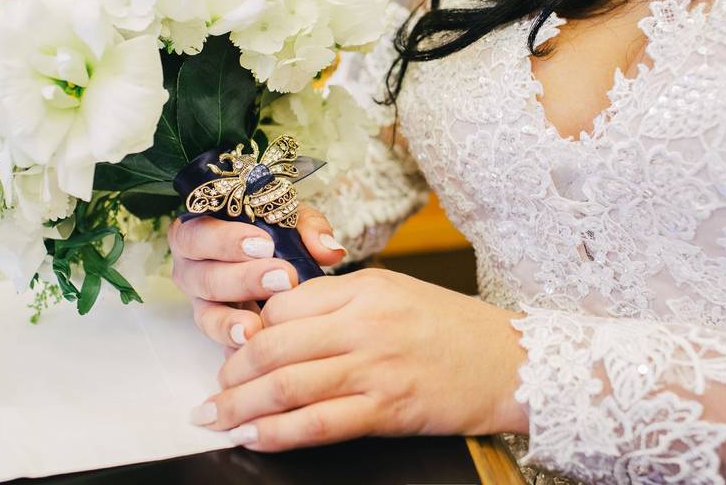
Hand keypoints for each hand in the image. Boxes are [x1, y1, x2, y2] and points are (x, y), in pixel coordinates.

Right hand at [167, 205, 346, 349]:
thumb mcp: (291, 220)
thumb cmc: (274, 233)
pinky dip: (237, 349)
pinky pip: (220, 345)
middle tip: (283, 279)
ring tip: (258, 328)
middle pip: (206, 278)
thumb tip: (330, 251)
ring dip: (233, 322)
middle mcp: (190, 271)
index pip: (199, 235)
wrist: (271, 261)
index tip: (266, 245)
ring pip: (208, 316)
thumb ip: (308, 228)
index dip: (228, 241)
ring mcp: (201, 305)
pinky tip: (256, 352)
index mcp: (196, 233)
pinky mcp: (217, 334)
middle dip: (244, 280)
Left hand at [190, 268, 529, 450]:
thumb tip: (282, 324)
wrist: (511, 362)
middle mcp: (364, 322)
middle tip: (214, 390)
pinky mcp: (388, 409)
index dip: (250, 330)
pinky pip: (319, 424)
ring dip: (240, 406)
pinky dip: (277, 434)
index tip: (235, 350)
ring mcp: (375, 367)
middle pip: (273, 345)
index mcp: (364, 287)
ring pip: (287, 385)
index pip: (284, 304)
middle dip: (231, 372)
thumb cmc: (452, 328)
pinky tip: (254, 439)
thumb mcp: (395, 293)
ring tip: (215, 418)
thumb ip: (341, 301)